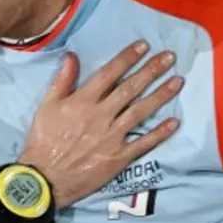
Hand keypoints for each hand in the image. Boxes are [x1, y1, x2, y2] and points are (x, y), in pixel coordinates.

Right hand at [19, 41, 181, 208]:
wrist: (45, 177)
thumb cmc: (43, 140)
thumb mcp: (46, 107)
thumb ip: (62, 81)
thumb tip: (72, 56)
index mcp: (83, 101)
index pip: (109, 74)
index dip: (128, 58)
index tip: (144, 45)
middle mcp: (101, 115)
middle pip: (130, 88)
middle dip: (152, 71)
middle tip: (170, 57)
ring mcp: (113, 136)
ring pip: (141, 111)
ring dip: (161, 95)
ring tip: (178, 81)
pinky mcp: (119, 156)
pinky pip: (143, 142)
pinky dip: (160, 133)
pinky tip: (174, 122)